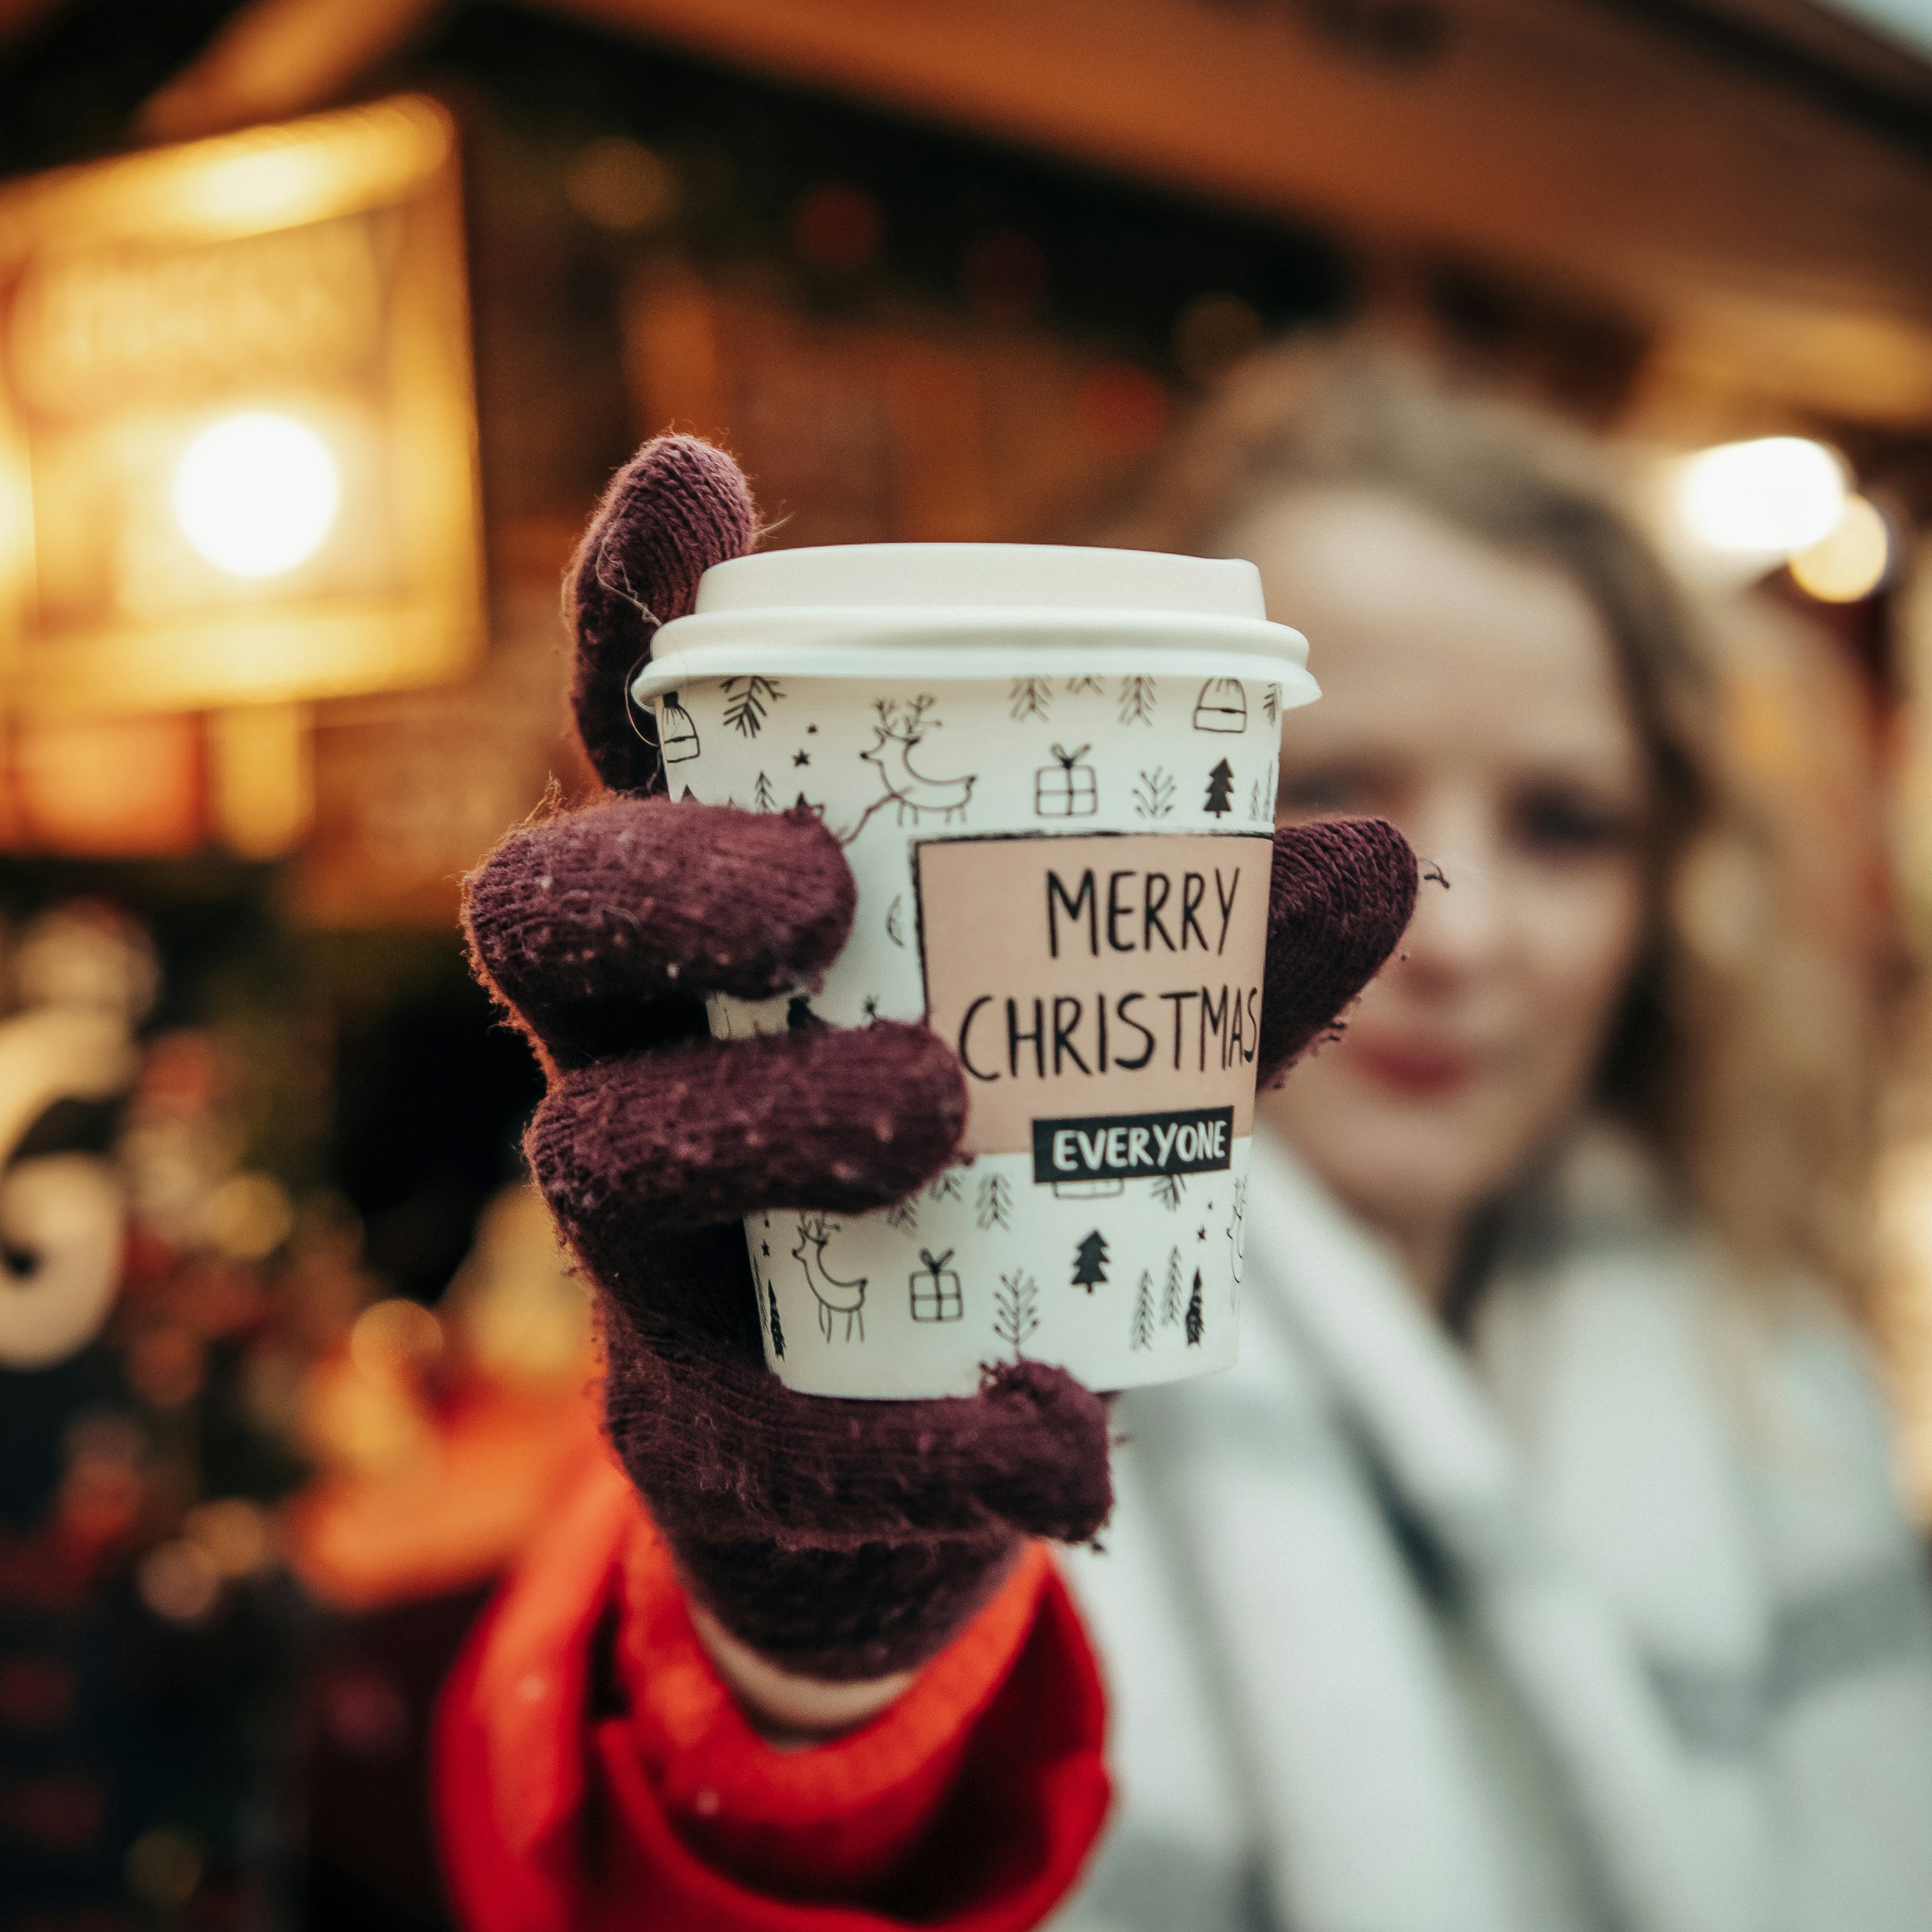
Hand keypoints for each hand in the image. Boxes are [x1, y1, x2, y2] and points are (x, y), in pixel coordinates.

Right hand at [465, 437, 1415, 1688]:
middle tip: (813, 883)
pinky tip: (1066, 1444)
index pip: (640, 746)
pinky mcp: (697, 1431)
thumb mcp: (1101, 1048)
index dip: (634, 613)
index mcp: (717, 927)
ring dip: (768, 1113)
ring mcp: (644, 1250)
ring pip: (608, 1156)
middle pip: (543, 922)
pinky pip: (766, 1433)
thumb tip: (1388, 849)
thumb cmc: (990, 1183)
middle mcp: (637, 1054)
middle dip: (656, 874)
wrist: (927, 1458)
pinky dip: (924, 1438)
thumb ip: (1212, 953)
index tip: (691, 472)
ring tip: (938, 1105)